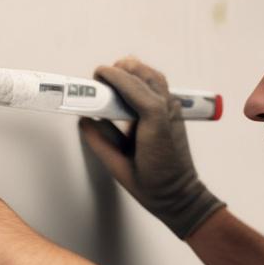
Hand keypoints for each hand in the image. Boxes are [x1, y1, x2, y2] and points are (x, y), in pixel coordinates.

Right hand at [79, 57, 223, 238]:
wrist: (180, 194)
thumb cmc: (153, 185)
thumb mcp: (118, 167)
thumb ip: (99, 142)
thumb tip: (84, 121)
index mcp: (154, 123)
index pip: (133, 87)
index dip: (114, 76)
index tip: (97, 74)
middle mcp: (167, 111)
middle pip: (145, 75)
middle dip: (122, 70)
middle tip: (101, 78)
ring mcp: (173, 110)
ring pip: (154, 77)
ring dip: (134, 71)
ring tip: (113, 78)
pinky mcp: (173, 112)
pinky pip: (159, 87)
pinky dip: (142, 80)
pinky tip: (128, 87)